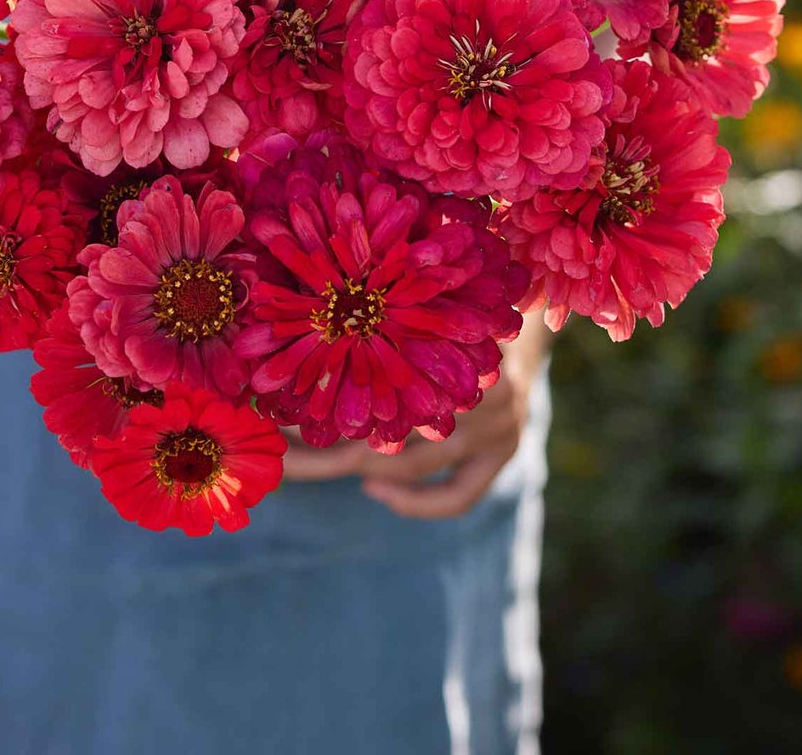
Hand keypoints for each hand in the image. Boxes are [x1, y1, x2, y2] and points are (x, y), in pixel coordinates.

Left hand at [281, 313, 551, 519]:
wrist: (523, 314)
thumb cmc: (453, 299)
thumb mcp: (422, 300)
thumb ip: (384, 319)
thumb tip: (299, 334)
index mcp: (457, 344)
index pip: (377, 382)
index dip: (323, 398)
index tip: (278, 410)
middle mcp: (482, 389)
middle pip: (389, 430)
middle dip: (326, 445)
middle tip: (279, 454)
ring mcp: (499, 426)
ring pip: (414, 463)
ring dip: (358, 466)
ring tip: (311, 465)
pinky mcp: (506, 451)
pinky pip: (458, 495)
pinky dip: (416, 502)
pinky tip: (376, 491)